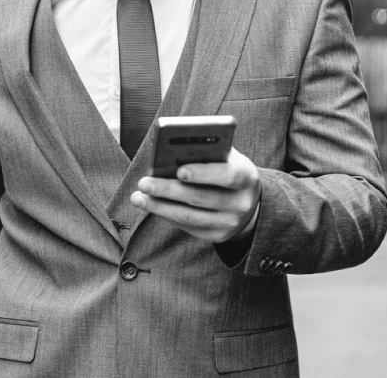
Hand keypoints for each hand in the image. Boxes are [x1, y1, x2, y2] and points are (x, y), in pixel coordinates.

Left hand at [131, 147, 260, 243]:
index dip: (203, 173)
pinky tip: (151, 205)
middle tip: (144, 183)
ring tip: (138, 197)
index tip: (179, 171)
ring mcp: (229, 222)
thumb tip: (172, 150)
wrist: (247, 201)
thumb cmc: (228, 169)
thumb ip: (207, 151)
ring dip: (160, 206)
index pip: (227, 175)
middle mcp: (241, 203)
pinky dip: (166, 215)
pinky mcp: (217, 236)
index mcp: (246, 177)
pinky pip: (187, 227)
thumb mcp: (227, 157)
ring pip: (190, 216)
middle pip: (201, 198)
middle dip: (169, 190)